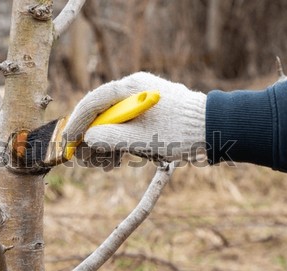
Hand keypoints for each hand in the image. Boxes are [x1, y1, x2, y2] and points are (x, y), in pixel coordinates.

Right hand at [63, 72, 206, 168]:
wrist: (217, 130)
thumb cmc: (181, 132)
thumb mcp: (142, 138)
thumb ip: (111, 137)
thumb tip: (88, 138)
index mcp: (132, 88)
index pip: (94, 101)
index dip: (78, 122)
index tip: (69, 142)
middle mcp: (134, 90)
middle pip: (101, 113)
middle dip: (92, 139)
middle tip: (87, 160)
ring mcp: (142, 102)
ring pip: (113, 122)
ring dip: (105, 144)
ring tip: (106, 165)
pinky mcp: (150, 113)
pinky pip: (126, 126)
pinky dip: (119, 143)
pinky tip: (117, 159)